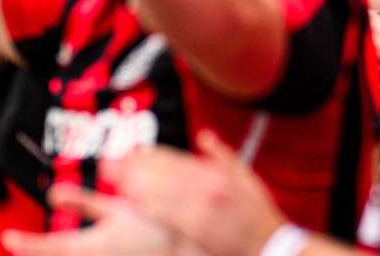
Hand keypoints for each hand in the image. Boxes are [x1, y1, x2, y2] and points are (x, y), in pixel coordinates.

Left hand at [1, 182, 182, 254]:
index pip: (46, 246)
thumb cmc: (154, 230)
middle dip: (33, 252)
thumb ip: (83, 201)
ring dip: (49, 255)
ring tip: (39, 249)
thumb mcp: (117, 207)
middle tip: (16, 247)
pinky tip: (67, 252)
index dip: (24, 242)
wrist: (182, 251)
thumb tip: (54, 195)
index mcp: (86, 246)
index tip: (9, 239)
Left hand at [102, 130, 288, 255]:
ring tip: (115, 179)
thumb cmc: (257, 213)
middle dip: (135, 166)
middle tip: (111, 163)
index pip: (178, 159)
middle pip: (164, 172)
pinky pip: (168, 214)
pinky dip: (150, 206)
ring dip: (137, 183)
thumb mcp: (246, 177)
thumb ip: (222, 155)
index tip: (132, 152)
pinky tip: (133, 202)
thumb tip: (204, 135)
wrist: (268, 244)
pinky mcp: (197, 228)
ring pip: (162, 190)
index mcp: (218, 173)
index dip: (151, 155)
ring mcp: (202, 207)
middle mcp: (208, 186)